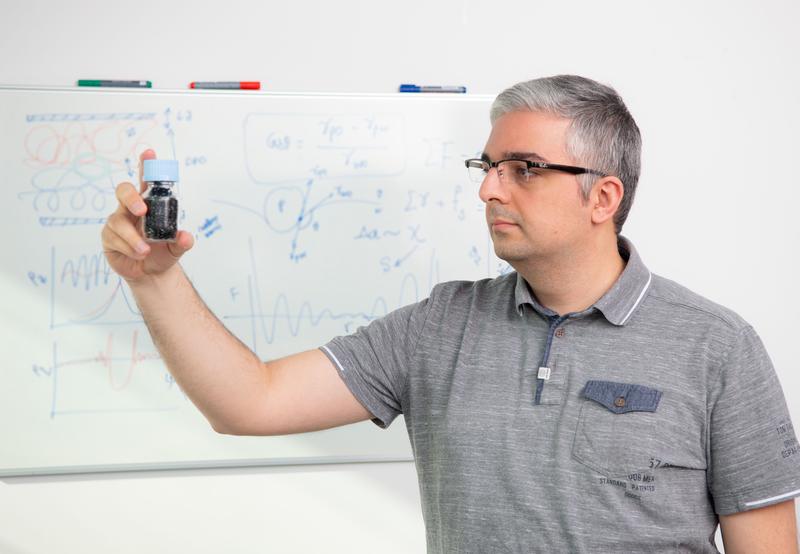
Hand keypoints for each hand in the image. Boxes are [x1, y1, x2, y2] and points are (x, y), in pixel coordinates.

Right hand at [101, 149, 193, 282]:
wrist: (151, 274)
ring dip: (132, 237)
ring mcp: (117, 222)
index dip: (146, 165)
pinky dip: (128, 247)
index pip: (146, 181)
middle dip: (131, 198)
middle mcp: (130, 209)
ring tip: (145, 250)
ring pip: (118, 221)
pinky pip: (114, 238)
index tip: (149, 153)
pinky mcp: (108, 237)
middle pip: (123, 191)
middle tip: (142, 210)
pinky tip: (138, 254)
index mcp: (149, 205)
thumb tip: (186, 237)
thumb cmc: (162, 253)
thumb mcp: (176, 249)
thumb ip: (182, 242)